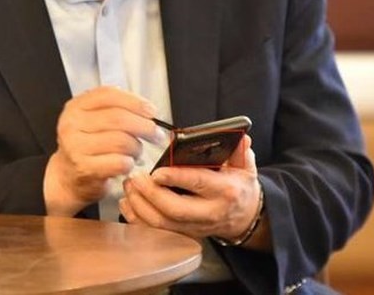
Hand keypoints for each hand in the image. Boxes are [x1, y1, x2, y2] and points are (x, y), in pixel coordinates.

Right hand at [44, 86, 165, 215]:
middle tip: (156, 135)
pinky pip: (119, 162)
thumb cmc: (87, 146)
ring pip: (122, 141)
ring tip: (136, 152)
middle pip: (119, 119)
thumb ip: (116, 110)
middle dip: (145, 126)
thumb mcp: (94, 121)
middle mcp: (72, 124)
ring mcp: (76, 147)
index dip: (135, 102)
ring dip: (137, 148)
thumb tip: (149, 111)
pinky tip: (126, 163)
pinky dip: (129, 163)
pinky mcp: (85, 168)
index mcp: (76, 107)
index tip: (151, 111)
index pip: (109, 95)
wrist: (66, 177)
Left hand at [119, 135, 261, 241]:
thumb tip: (240, 138)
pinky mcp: (184, 234)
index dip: (176, 178)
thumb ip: (240, 151)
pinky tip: (128, 203)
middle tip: (135, 178)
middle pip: (175, 209)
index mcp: (225, 191)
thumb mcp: (245, 167)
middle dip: (151, 194)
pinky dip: (138, 218)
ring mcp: (195, 227)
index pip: (198, 183)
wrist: (243, 217)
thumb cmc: (239, 188)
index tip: (157, 171)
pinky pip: (156, 231)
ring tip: (129, 186)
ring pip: (162, 223)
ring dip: (140, 206)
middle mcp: (209, 212)